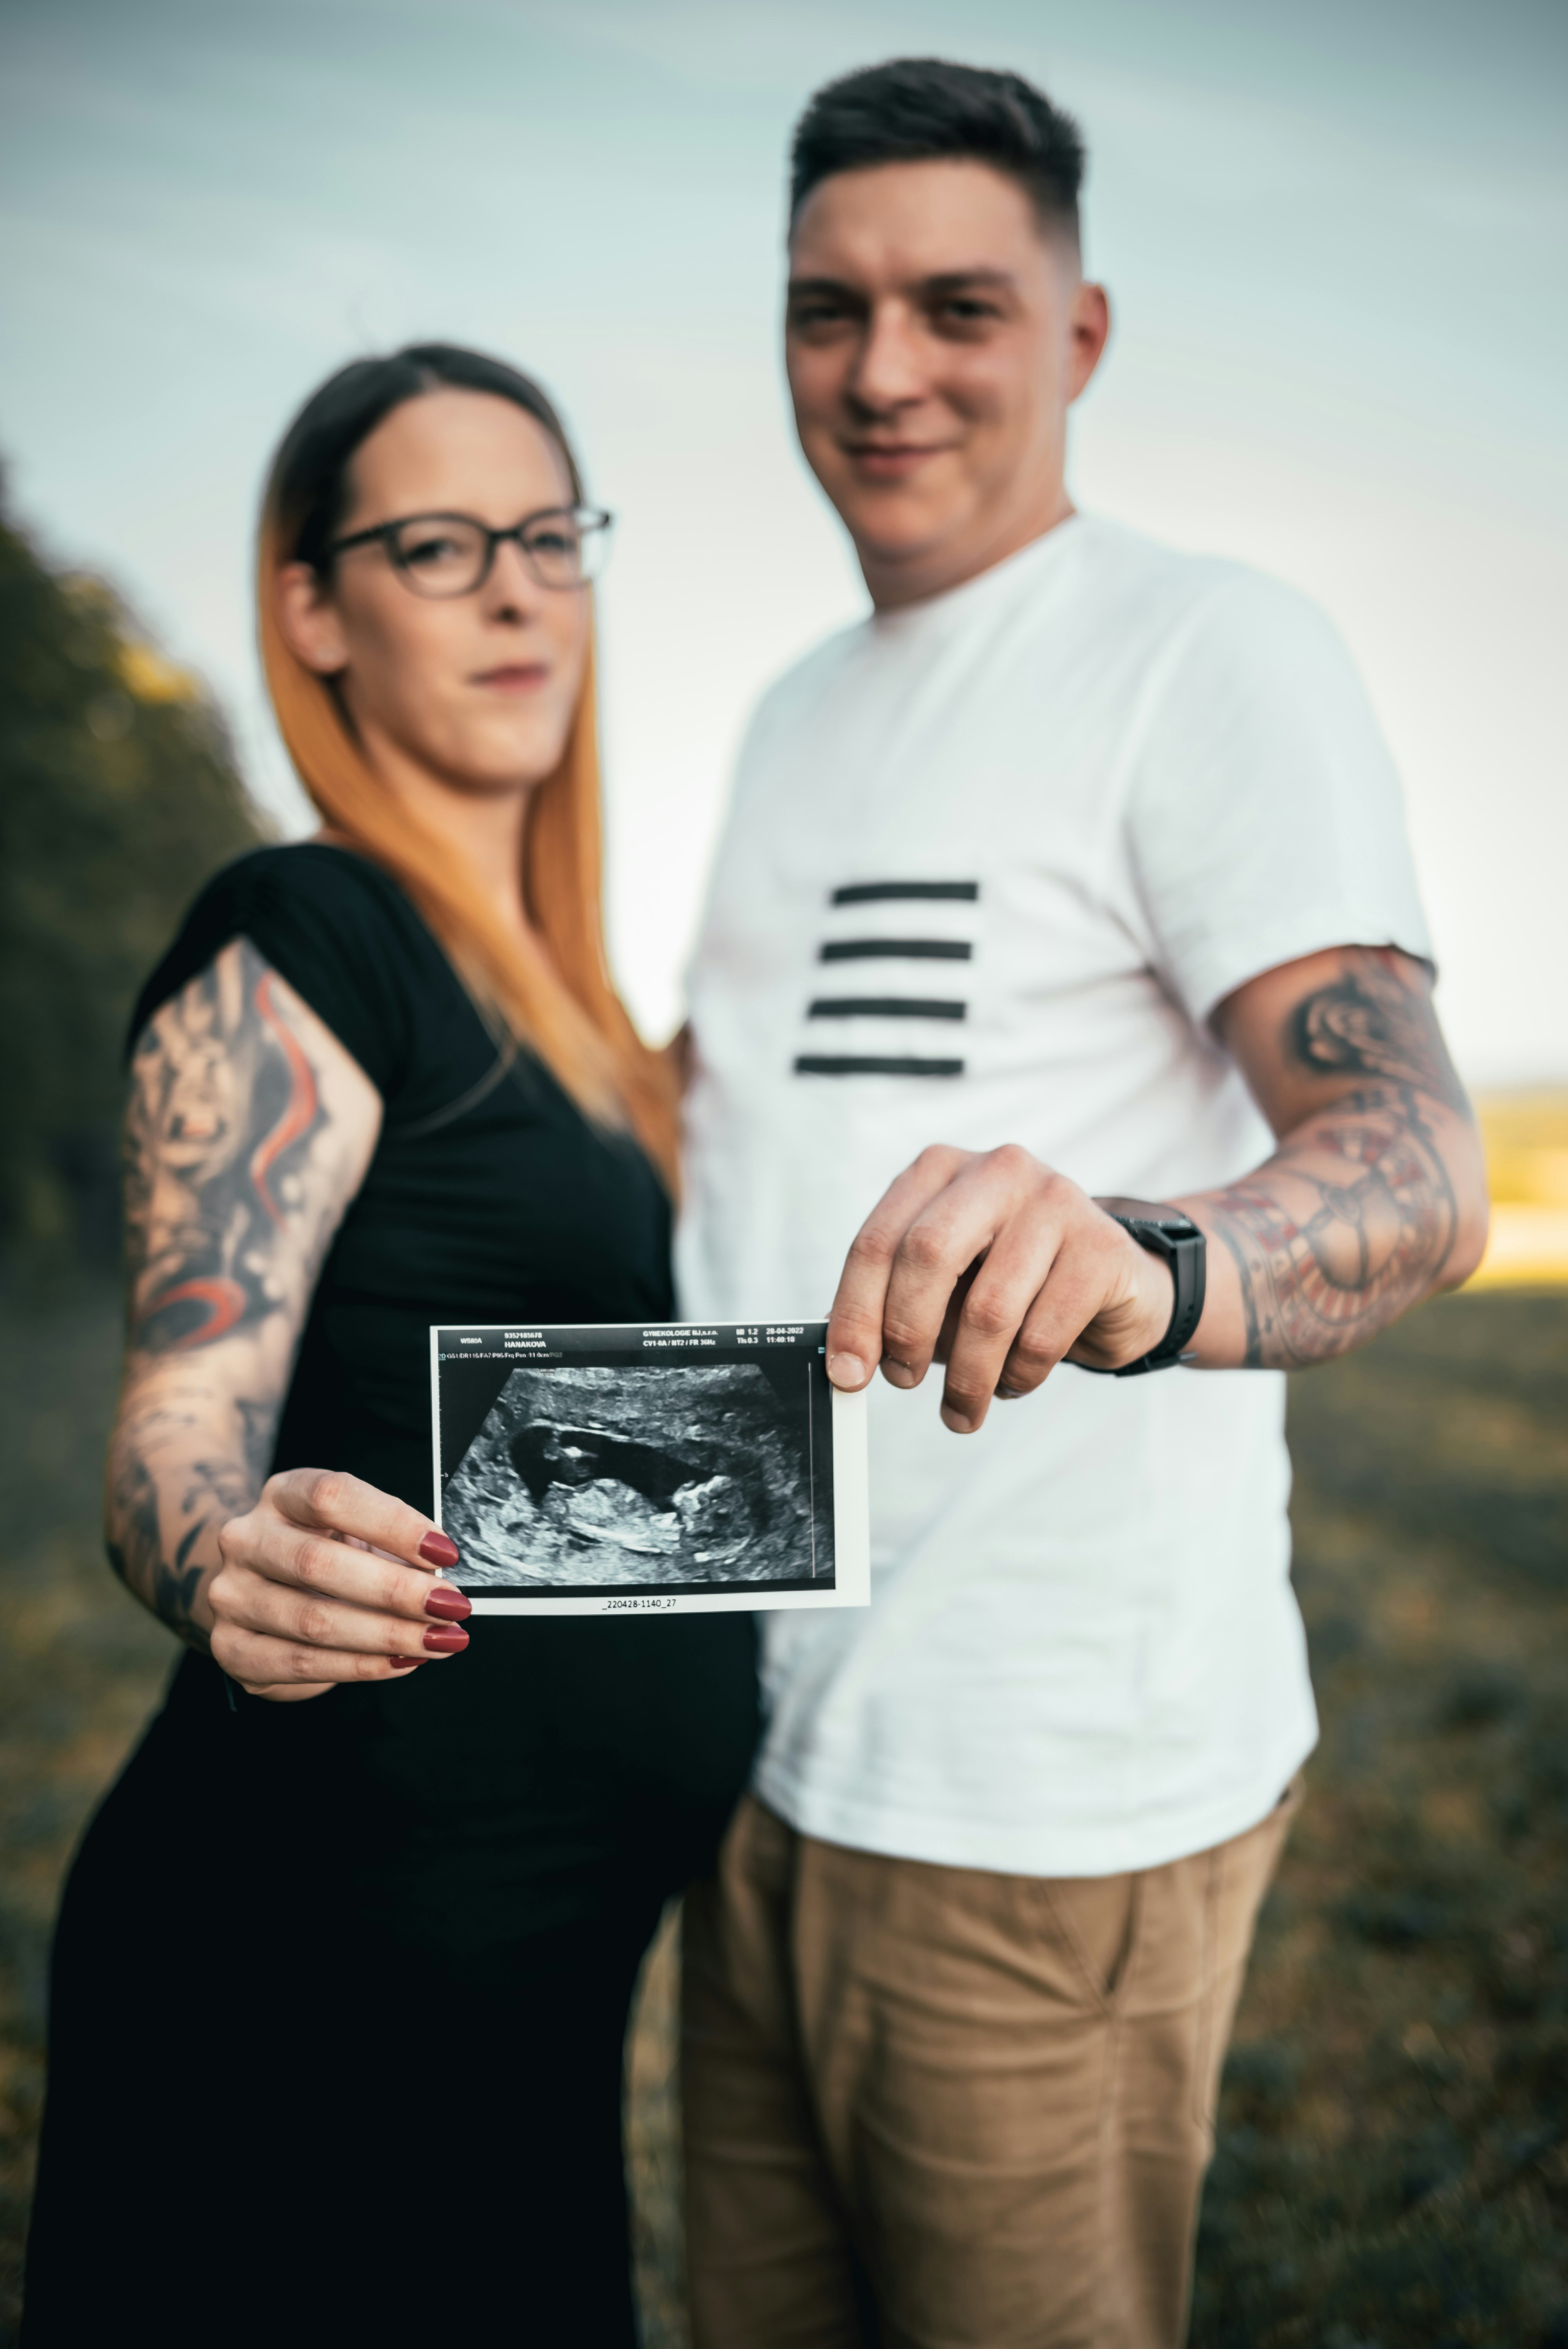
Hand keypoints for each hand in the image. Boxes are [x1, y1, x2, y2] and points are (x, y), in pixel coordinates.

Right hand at [209, 1468, 471, 1700]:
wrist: (257, 1584)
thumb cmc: (324, 1551)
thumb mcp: (355, 1530)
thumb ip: (390, 1544)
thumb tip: (439, 1579)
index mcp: (282, 1495)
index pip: (332, 1497)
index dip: (393, 1524)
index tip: (444, 1552)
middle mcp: (246, 1540)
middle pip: (319, 1563)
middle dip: (396, 1591)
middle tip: (451, 1607)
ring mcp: (232, 1596)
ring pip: (312, 1621)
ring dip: (387, 1635)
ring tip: (437, 1640)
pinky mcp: (232, 1648)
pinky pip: (301, 1664)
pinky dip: (360, 1666)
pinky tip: (402, 1662)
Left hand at [825, 1145, 1175, 1432]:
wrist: (1111, 1279)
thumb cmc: (1009, 1280)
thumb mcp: (942, 1283)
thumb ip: (891, 1305)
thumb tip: (842, 1358)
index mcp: (940, 1171)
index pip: (877, 1241)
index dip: (855, 1313)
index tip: (847, 1372)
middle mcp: (996, 1171)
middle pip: (927, 1256)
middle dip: (906, 1333)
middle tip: (902, 1381)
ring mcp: (1055, 1202)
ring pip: (989, 1308)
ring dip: (967, 1377)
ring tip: (961, 1408)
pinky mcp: (1100, 1248)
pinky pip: (1042, 1334)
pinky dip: (1018, 1376)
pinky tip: (1013, 1382)